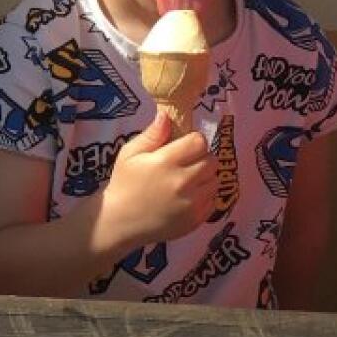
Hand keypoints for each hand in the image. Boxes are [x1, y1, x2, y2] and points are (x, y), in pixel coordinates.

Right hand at [100, 112, 218, 251]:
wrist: (120, 221)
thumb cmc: (124, 184)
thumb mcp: (129, 154)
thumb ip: (152, 135)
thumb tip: (167, 115)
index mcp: (166, 162)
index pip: (199, 142)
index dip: (192, 141)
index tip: (182, 146)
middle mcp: (183, 181)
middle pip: (212, 160)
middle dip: (201, 158)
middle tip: (185, 163)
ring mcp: (192, 203)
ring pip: (215, 180)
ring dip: (205, 177)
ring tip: (187, 180)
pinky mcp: (197, 219)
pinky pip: (214, 200)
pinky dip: (205, 196)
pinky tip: (188, 196)